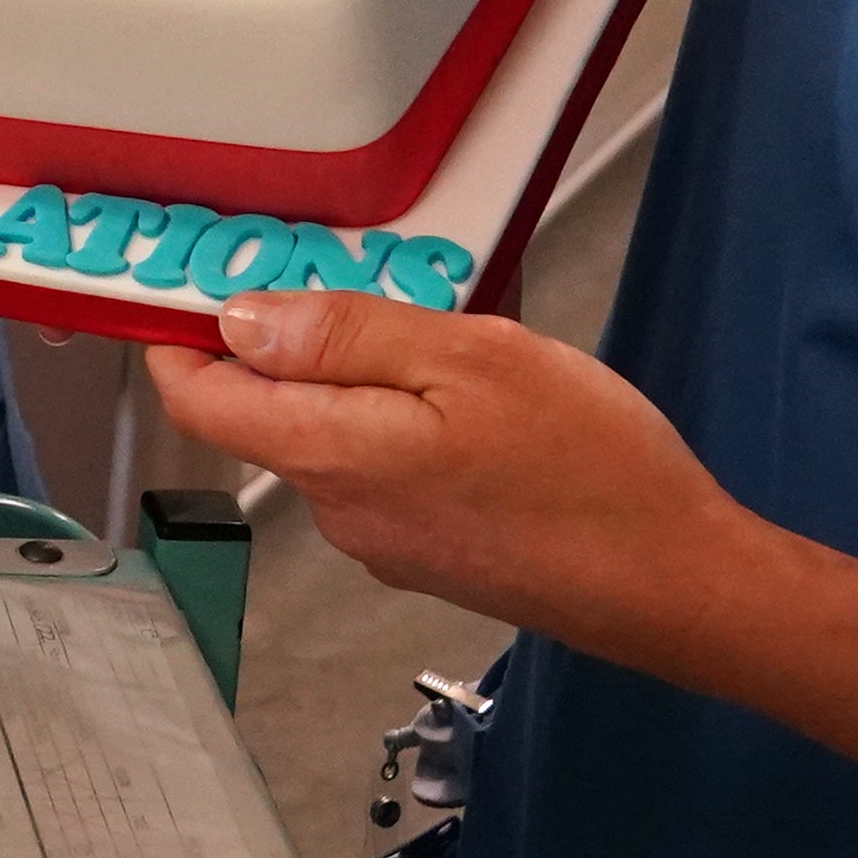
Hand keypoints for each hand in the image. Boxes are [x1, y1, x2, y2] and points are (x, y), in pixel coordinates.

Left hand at [146, 287, 773, 676]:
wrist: (679, 585)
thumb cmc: (589, 468)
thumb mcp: (470, 361)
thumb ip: (348, 340)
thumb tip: (241, 323)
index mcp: (332, 456)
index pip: (200, 401)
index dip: (178, 336)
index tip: (189, 277)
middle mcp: (340, 510)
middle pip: (270, 411)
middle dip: (297, 338)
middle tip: (364, 272)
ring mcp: (386, 540)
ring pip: (336, 434)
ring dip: (366, 375)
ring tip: (449, 328)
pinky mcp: (431, 552)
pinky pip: (387, 465)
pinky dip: (408, 417)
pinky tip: (480, 392)